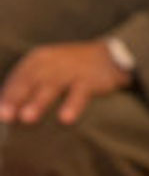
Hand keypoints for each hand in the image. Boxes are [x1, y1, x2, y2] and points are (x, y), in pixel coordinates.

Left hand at [0, 41, 130, 123]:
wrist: (110, 57)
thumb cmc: (72, 69)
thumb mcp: (49, 69)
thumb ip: (31, 84)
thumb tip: (7, 109)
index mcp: (38, 59)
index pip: (18, 77)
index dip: (7, 94)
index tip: (0, 114)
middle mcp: (52, 62)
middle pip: (30, 81)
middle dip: (16, 98)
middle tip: (6, 116)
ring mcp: (71, 70)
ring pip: (52, 87)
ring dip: (39, 102)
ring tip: (27, 118)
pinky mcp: (90, 79)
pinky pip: (80, 93)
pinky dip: (72, 105)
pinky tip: (66, 119)